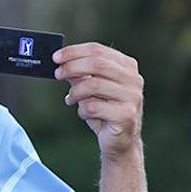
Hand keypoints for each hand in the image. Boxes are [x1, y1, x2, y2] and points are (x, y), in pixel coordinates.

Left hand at [52, 42, 144, 158]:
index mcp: (127, 67)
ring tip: (70, 99)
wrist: (120, 142)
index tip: (56, 57)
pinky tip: (84, 114)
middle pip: (97, 64)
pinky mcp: (126, 115)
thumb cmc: (105, 112)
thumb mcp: (90, 89)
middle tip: (57, 74)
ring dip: (75, 92)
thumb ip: (79, 74)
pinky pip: (94, 107)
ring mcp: (133, 97)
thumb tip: (60, 62)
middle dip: (72, 67)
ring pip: (94, 85)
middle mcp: (134, 79)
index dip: (74, 51)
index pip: (98, 50)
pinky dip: (82, 110)